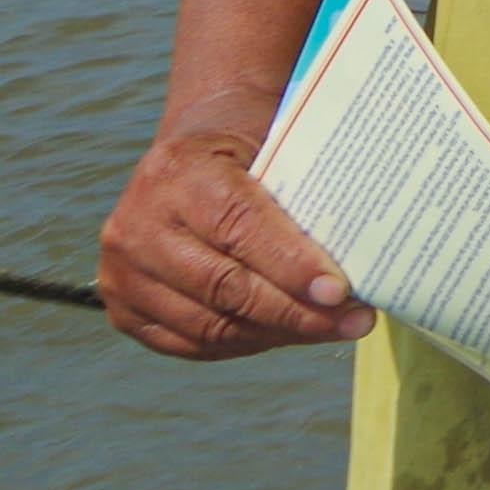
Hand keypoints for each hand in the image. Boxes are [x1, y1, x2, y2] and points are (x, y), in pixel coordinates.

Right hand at [101, 115, 368, 358]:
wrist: (193, 153)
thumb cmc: (252, 148)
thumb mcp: (276, 147)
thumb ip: (305, 194)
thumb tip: (367, 252)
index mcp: (176, 171)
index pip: (239, 228)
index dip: (291, 265)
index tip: (339, 291)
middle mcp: (137, 225)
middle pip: (224, 286)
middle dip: (295, 310)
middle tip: (354, 320)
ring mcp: (122, 272)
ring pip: (209, 323)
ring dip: (278, 333)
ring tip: (332, 328)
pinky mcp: (123, 309)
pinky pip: (191, 342)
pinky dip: (246, 342)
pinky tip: (289, 334)